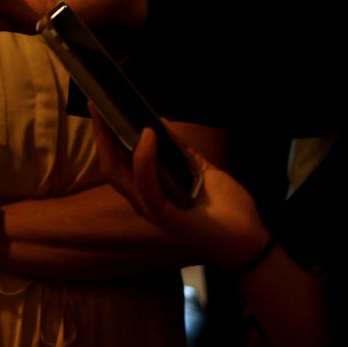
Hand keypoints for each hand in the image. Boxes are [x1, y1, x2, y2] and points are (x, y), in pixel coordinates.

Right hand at [88, 112, 267, 268]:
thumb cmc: (228, 210)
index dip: (106, 136)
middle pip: (110, 166)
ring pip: (119, 175)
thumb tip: (162, 124)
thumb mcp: (203, 171)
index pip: (118, 162)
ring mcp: (152, 209)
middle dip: (101, 134)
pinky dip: (144, 160)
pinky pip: (147, 185)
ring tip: (116, 113)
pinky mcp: (165, 215)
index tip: (101, 108)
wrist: (251, 241)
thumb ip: (182, 152)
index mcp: (151, 191)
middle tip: (96, 105)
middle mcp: (144, 200)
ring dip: (114, 141)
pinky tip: (149, 136)